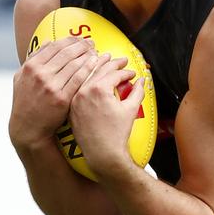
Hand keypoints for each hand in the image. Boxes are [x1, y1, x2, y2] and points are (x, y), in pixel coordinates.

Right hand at [9, 37, 101, 151]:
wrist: (28, 127)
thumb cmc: (26, 101)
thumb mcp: (22, 78)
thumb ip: (34, 59)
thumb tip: (49, 42)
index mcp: (30, 66)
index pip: (54, 46)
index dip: (70, 40)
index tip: (80, 39)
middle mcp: (40, 74)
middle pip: (66, 53)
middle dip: (82, 45)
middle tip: (92, 43)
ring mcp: (51, 86)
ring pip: (74, 64)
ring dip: (87, 55)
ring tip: (96, 52)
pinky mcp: (62, 98)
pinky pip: (79, 79)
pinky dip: (88, 68)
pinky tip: (96, 63)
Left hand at [68, 56, 143, 174]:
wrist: (102, 154)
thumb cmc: (117, 133)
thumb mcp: (131, 109)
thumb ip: (137, 91)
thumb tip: (142, 81)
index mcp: (98, 89)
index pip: (114, 73)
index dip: (126, 71)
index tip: (132, 73)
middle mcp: (84, 92)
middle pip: (98, 70)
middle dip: (112, 64)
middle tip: (121, 61)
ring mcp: (75, 100)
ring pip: (86, 77)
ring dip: (96, 68)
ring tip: (104, 61)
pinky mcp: (71, 108)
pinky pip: (78, 89)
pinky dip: (86, 81)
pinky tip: (91, 78)